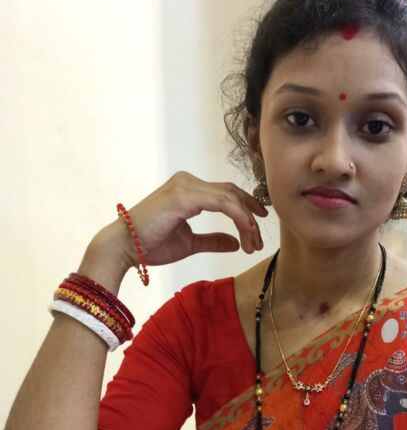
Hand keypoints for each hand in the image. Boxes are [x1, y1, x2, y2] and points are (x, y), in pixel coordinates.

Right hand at [99, 170, 268, 268]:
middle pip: (232, 192)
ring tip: (253, 243)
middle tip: (259, 241)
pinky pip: (222, 202)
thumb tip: (235, 243)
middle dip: (251, 216)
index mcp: (188, 190)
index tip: (258, 228)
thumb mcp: (190, 243)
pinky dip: (238, 216)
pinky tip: (246, 231)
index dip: (246, 208)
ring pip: (230, 197)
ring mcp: (186, 186)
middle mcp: (188, 182)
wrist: (124, 247)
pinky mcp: (184, 195)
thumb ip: (213, 240)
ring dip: (247, 221)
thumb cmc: (150, 245)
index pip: (225, 193)